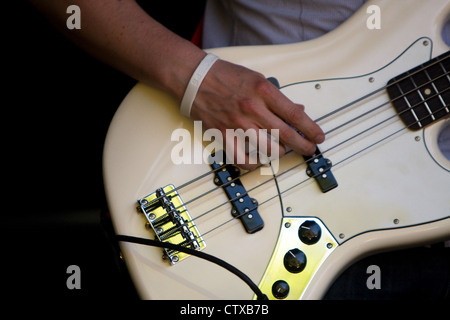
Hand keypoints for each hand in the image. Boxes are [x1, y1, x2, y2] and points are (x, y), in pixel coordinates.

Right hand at [190, 59, 324, 169]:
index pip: (295, 115)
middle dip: (303, 146)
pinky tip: (259, 161)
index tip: (318, 137)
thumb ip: (277, 97)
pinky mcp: (223, 134)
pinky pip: (242, 158)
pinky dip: (254, 164)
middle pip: (286, 135)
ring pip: (267, 149)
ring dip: (279, 153)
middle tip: (308, 149)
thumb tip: (297, 110)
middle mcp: (252, 109)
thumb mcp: (257, 79)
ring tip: (281, 150)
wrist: (195, 78)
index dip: (311, 129)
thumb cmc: (225, 76)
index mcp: (263, 91)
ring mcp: (237, 124)